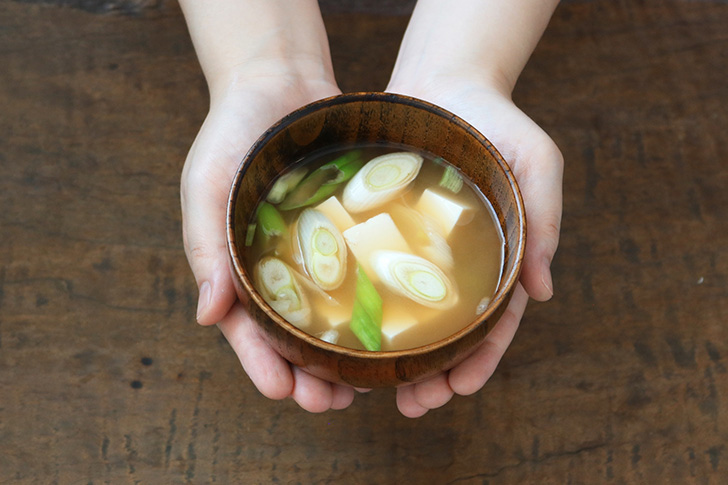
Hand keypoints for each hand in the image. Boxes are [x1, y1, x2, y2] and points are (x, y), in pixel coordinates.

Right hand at [181, 75, 360, 411]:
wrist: (279, 79)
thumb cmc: (231, 133)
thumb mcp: (207, 185)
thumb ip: (205, 247)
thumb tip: (207, 317)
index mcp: (234, 265)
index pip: (245, 328)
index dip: (262, 364)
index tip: (286, 392)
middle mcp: (275, 266)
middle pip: (290, 334)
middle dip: (308, 373)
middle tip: (332, 403)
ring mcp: (313, 251)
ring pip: (328, 315)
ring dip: (341, 352)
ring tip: (364, 384)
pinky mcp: (345, 231)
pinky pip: (357, 273)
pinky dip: (369, 302)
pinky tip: (391, 325)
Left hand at [388, 79, 563, 416]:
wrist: (446, 81)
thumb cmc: (499, 121)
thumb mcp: (537, 165)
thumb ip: (544, 223)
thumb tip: (543, 292)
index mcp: (498, 257)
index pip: (494, 322)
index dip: (480, 360)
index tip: (460, 390)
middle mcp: (457, 263)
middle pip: (448, 331)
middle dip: (434, 374)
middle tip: (414, 406)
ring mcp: (419, 251)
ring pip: (408, 315)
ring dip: (397, 357)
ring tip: (376, 391)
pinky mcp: (385, 232)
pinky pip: (374, 276)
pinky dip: (366, 309)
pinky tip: (347, 336)